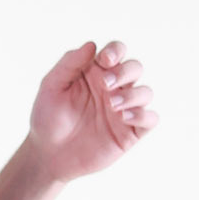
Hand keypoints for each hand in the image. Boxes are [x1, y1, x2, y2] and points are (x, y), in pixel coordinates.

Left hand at [27, 39, 158, 183]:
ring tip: (112, 105)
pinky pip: (150, 119)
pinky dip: (143, 115)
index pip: (117, 51)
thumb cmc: (48, 118)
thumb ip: (69, 63)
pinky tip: (124, 118)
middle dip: (125, 72)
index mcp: (96, 73)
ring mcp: (123, 110)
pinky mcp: (130, 132)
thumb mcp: (52, 87)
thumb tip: (92, 44)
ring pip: (146, 92)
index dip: (116, 50)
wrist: (48, 155)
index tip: (105, 60)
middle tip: (106, 84)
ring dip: (133, 95)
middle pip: (135, 68)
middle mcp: (113, 88)